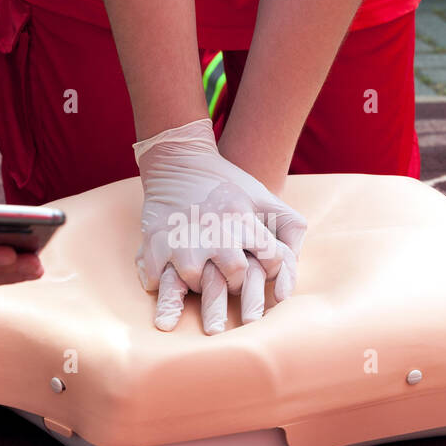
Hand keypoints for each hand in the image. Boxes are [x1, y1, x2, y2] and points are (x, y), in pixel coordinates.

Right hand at [134, 118, 306, 332]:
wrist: (179, 160)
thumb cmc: (228, 185)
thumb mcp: (264, 198)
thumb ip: (290, 229)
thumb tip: (291, 273)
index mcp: (243, 218)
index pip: (270, 259)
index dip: (270, 267)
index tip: (260, 264)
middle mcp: (214, 230)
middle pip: (235, 275)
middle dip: (235, 281)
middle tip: (228, 276)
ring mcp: (182, 238)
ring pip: (196, 283)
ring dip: (198, 284)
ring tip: (200, 273)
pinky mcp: (154, 242)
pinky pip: (158, 280)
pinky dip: (160, 283)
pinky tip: (168, 272)